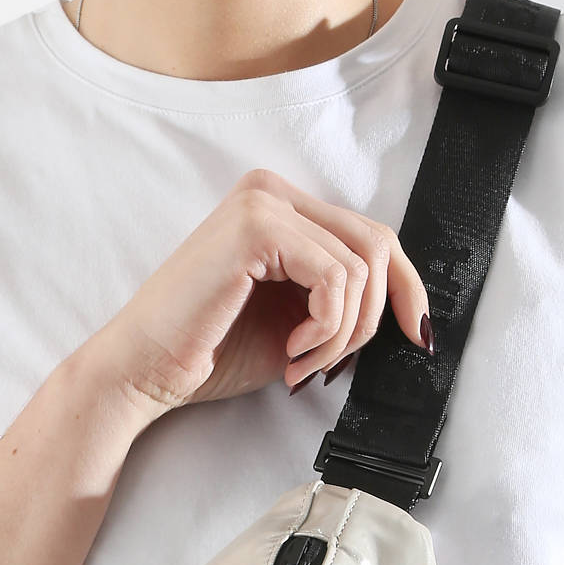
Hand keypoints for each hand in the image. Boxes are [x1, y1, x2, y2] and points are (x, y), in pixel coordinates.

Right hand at [86, 166, 431, 421]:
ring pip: (361, 265)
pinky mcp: (256, 226)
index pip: (372, 236)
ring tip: (302, 362)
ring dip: (342, 333)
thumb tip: (403, 314)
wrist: (147, 371)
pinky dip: (326, 326)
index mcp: (282, 210)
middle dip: (372, 319)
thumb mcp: (295, 324)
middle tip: (330, 365)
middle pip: (377, 243)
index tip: (416, 337)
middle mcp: (273, 193)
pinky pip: (334, 276)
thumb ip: (338, 303)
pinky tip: (292, 348)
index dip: (405, 288)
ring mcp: (263, 203)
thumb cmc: (210, 352)